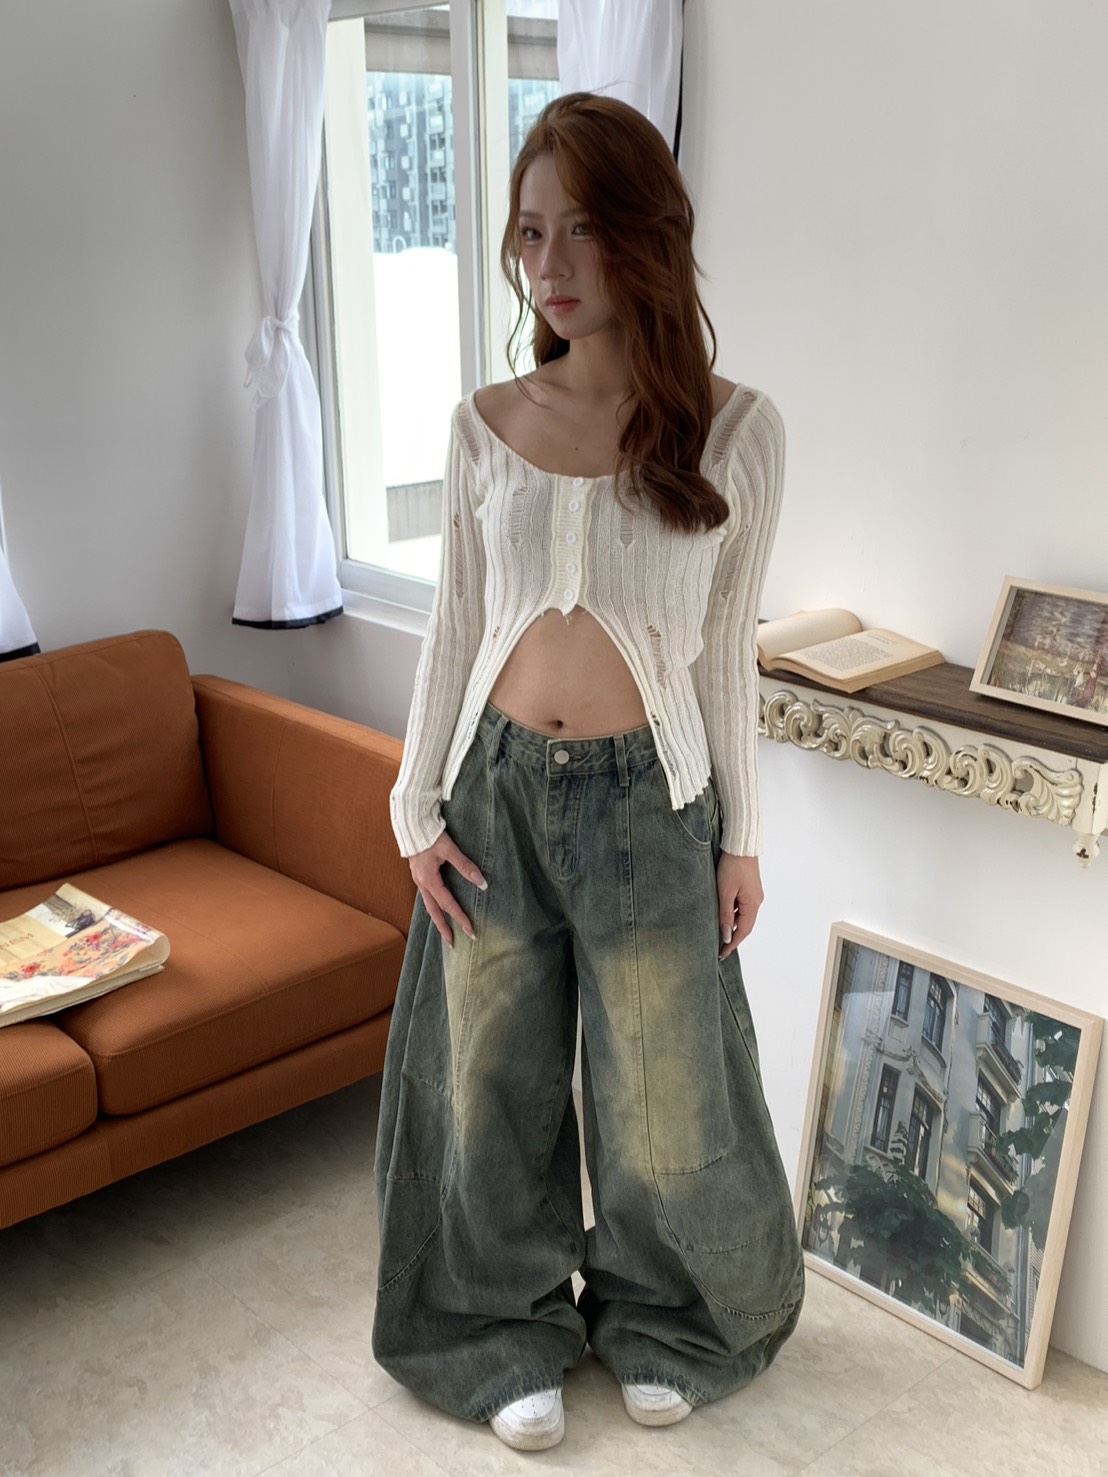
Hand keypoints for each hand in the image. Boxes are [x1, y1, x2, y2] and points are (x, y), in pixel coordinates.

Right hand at [408, 831, 487, 948]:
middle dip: (444, 928)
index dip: (459, 917)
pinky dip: (434, 907)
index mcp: (428, 880)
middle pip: (433, 912)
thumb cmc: (430, 835)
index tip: (470, 929)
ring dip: (438, 919)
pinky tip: (439, 910)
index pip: (447, 904)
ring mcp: (418, 880)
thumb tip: (482, 883)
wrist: (412, 823)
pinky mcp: (419, 875)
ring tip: (446, 932)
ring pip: (429, 905)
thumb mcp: (449, 850)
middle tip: (454, 943)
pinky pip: (427, 896)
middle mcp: (421, 883)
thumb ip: (465, 866)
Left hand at [717, 852, 762, 959]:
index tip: (722, 954)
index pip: (743, 931)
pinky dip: (734, 915)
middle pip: (745, 925)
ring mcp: (754, 895)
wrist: (740, 845)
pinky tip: (724, 916)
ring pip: (743, 916)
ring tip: (720, 934)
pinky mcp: (750, 888)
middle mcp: (757, 901)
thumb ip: (725, 915)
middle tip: (721, 948)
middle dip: (734, 938)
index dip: (733, 944)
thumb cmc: (732, 867)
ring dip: (733, 926)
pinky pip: (742, 907)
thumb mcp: (725, 892)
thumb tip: (727, 936)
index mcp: (752, 905)